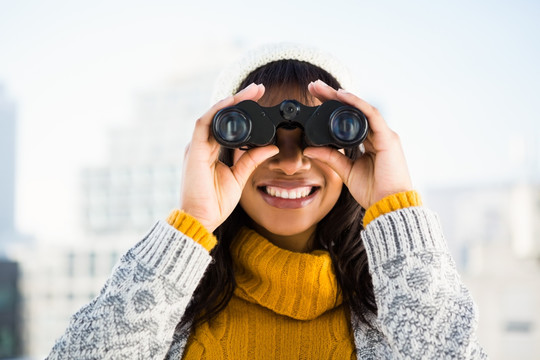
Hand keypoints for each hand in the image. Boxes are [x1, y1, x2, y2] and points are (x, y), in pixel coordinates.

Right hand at [180, 83, 278, 231]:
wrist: (201, 218)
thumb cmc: (215, 202)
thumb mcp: (239, 177)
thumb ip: (252, 160)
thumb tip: (272, 147)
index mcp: (212, 150)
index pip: (228, 124)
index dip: (242, 109)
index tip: (261, 98)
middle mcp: (203, 145)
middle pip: (221, 115)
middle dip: (240, 99)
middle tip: (259, 88)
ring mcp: (197, 146)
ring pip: (213, 114)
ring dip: (231, 100)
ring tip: (251, 91)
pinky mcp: (194, 150)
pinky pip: (203, 123)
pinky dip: (217, 111)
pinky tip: (231, 102)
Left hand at [304, 80, 412, 209]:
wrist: (388, 205)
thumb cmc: (372, 190)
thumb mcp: (345, 171)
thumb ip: (330, 157)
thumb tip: (308, 148)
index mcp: (369, 142)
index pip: (348, 119)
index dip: (331, 107)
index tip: (313, 99)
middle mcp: (378, 135)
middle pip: (353, 110)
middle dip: (332, 96)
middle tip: (313, 85)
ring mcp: (384, 135)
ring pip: (360, 108)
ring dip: (341, 96)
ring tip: (322, 87)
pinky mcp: (387, 138)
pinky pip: (371, 115)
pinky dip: (356, 103)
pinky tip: (342, 95)